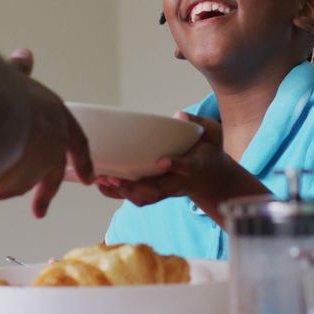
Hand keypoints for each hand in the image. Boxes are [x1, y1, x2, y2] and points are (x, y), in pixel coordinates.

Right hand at [0, 49, 93, 217]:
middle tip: (40, 211)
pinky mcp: (21, 178)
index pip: (77, 140)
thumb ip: (17, 72)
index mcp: (56, 113)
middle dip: (45, 192)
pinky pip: (5, 189)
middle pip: (54, 172)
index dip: (82, 159)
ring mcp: (39, 160)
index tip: (89, 178)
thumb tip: (25, 54)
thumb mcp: (9, 75)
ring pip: (24, 183)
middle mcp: (54, 139)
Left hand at [95, 112, 233, 206]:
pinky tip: (101, 183)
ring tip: (102, 180)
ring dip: (122, 192)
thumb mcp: (213, 134)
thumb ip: (199, 124)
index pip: (187, 168)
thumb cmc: (209, 152)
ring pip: (144, 198)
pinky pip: (136, 197)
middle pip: (158, 192)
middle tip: (115, 179)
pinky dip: (118, 193)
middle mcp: (179, 182)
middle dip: (135, 189)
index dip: (176, 165)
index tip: (163, 161)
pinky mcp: (155, 191)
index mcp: (196, 167)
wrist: (212, 179)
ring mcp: (166, 190)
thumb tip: (179, 116)